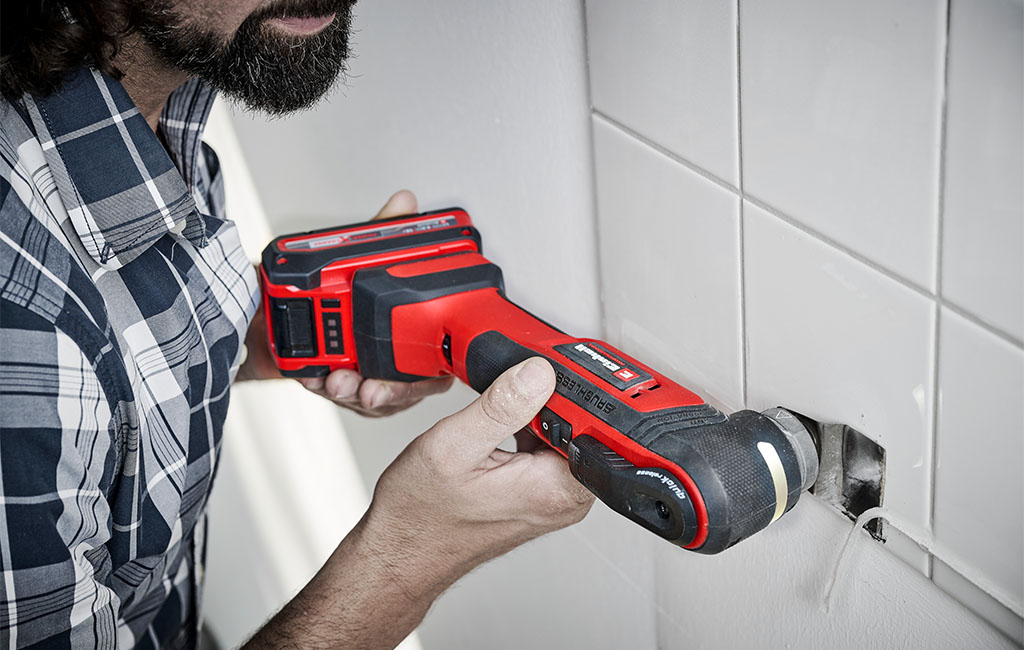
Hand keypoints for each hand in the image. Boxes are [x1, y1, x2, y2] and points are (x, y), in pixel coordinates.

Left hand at [295, 189, 453, 415]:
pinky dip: (320, 386)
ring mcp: (359, 375)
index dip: (426, 378)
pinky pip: (330, 392)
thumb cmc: (327, 282)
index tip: (416, 374)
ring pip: (364, 398)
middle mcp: (388, 362)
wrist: (275, 295)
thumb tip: (403, 203)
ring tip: (336, 379)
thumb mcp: (355, 253)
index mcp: (409, 337)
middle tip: (367, 385)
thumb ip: (381, 232)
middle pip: (400, 393)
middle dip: (384, 393)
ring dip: (349, 393)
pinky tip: (312, 376)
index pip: (433, 369)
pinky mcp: (326, 380)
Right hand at [366, 357, 595, 580]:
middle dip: (547, 399)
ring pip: (562, 432)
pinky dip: (524, 428)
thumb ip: (500, 407)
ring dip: (533, 413)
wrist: (401, 552)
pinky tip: (495, 431)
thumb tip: (538, 372)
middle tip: (506, 396)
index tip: (532, 377)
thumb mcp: (453, 446)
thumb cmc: (421, 516)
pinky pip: (546, 446)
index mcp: (555, 489)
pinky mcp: (539, 493)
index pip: (592, 422)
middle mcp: (562, 497)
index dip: (567, 389)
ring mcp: (552, 496)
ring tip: (494, 420)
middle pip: (581, 425)